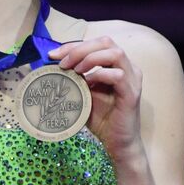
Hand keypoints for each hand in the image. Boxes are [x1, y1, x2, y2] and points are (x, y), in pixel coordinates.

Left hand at [50, 37, 143, 161]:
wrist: (116, 142)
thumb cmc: (100, 118)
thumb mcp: (82, 93)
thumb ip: (73, 79)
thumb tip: (50, 67)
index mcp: (116, 65)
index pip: (96, 43)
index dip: (73, 45)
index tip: (52, 54)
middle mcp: (127, 67)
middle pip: (106, 42)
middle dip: (80, 49)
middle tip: (62, 62)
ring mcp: (132, 79)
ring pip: (115, 53)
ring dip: (90, 58)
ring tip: (74, 70)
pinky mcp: (132, 94)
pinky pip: (118, 76)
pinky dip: (100, 75)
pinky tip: (88, 83)